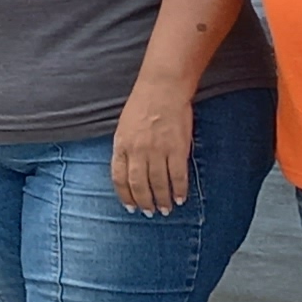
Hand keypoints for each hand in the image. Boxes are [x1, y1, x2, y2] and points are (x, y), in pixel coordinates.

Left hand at [112, 87, 195, 214]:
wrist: (162, 89)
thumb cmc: (142, 105)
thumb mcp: (124, 127)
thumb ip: (125, 149)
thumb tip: (128, 170)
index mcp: (121, 145)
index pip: (119, 178)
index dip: (125, 195)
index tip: (130, 207)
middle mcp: (137, 151)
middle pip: (139, 185)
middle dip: (144, 202)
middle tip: (150, 213)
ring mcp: (157, 151)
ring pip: (159, 184)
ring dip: (162, 200)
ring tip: (166, 209)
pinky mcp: (177, 149)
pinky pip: (178, 176)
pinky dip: (180, 190)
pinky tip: (181, 198)